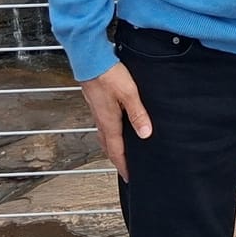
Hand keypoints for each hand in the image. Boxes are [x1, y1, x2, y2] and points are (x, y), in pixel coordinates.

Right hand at [79, 62, 151, 182]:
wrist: (90, 59)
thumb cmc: (108, 75)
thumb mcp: (129, 94)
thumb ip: (138, 114)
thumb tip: (145, 134)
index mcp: (108, 123)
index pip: (116, 151)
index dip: (123, 165)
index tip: (129, 177)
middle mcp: (100, 121)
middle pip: (108, 147)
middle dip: (117, 159)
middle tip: (126, 169)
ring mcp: (97, 113)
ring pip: (105, 137)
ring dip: (113, 147)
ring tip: (122, 153)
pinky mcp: (97, 104)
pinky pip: (103, 126)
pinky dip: (110, 134)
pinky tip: (116, 129)